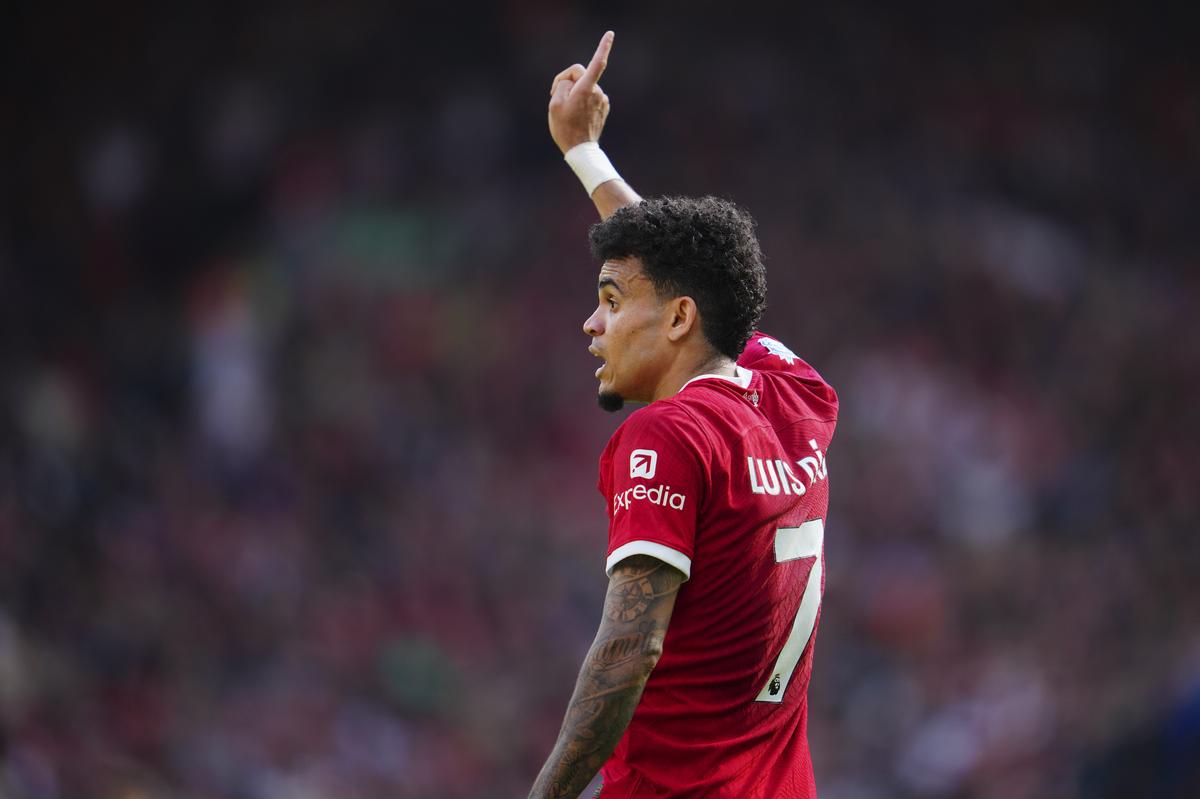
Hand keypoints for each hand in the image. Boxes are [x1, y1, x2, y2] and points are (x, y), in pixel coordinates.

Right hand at [548, 31, 613, 154]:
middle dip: (567, 81)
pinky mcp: (603, 108)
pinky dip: (581, 100)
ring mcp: (602, 100)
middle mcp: (598, 92)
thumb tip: (572, 82)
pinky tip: (575, 114)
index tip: (610, 34)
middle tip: (554, 96)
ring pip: (584, 86)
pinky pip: (589, 96)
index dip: (603, 47)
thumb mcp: (554, 103)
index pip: (597, 63)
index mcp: (586, 88)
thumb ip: (562, 85)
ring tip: (566, 110)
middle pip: (580, 75)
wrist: (580, 150)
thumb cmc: (565, 127)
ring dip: (574, 93)